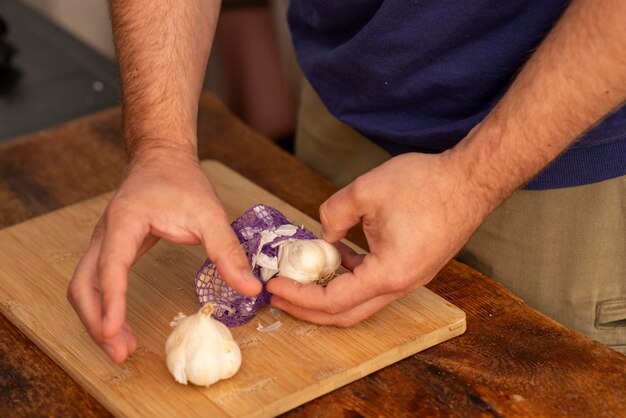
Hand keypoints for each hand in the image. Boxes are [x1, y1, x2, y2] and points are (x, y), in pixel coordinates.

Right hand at [67, 146, 260, 361]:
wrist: (163, 158)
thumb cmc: (183, 182)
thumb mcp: (210, 214)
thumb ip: (228, 251)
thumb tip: (250, 288)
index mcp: (125, 221)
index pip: (111, 266)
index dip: (112, 301)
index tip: (113, 331)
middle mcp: (105, 233)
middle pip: (83, 284)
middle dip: (96, 321)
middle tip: (119, 353)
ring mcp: (102, 241)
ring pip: (83, 287)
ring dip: (96, 319)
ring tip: (121, 348)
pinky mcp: (109, 248)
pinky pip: (95, 283)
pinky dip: (103, 308)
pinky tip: (120, 326)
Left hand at [267, 151, 492, 325]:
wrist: (471, 180)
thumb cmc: (426, 184)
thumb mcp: (366, 191)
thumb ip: (334, 214)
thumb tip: (324, 234)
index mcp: (389, 274)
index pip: (333, 301)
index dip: (299, 297)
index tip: (275, 287)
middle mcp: (401, 286)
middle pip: (346, 314)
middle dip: (308, 309)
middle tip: (280, 296)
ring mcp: (410, 280)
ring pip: (361, 302)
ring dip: (330, 294)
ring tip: (302, 277)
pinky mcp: (413, 268)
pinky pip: (375, 285)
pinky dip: (351, 279)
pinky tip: (338, 257)